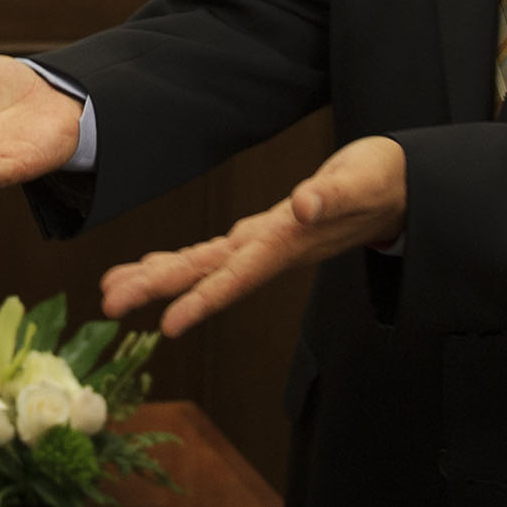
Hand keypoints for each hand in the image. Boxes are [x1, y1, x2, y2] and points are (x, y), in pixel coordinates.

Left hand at [98, 135, 407, 336]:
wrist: (399, 188)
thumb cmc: (382, 182)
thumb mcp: (359, 182)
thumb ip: (331, 196)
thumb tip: (303, 205)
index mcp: (287, 242)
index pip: (237, 276)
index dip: (203, 299)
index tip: (168, 325)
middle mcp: (268, 249)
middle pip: (205, 273)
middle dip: (157, 288)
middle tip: (107, 304)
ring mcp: (264, 243)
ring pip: (203, 265)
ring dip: (158, 277)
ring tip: (111, 290)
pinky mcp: (265, 232)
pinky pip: (214, 252)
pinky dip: (181, 261)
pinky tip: (153, 268)